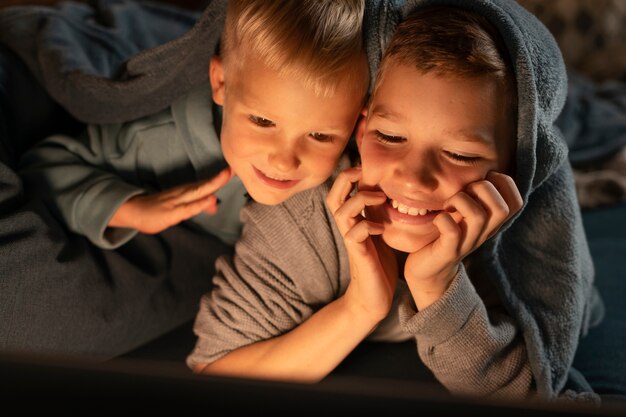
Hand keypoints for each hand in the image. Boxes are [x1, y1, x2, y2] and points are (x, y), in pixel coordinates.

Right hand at [109, 167, 232, 233]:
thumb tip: (214, 204)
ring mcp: (176, 201)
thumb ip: (198, 205)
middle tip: (235, 167)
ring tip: (226, 175)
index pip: (207, 183)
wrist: (133, 210)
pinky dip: (199, 203)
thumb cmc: (160, 208)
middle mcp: (183, 193)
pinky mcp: (170, 213)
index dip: (222, 176)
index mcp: (187, 191)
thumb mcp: (182, 208)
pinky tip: (210, 199)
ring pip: (197, 192)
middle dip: (221, 177)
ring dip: (213, 184)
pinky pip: (187, 208)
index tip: (236, 169)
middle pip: (205, 184)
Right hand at [326, 167, 397, 322]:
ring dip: (360, 200)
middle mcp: (348, 227)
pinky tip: (381, 229)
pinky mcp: (358, 255)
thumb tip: (393, 189)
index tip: (370, 166)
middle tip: (364, 172)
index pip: (341, 189)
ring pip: (342, 211)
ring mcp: (351, 240)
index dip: (351, 174)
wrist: (374, 297)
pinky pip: (354, 234)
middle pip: (333, 195)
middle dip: (346, 179)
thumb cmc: (379, 263)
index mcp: (353, 219)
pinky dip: (366, 226)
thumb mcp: (381, 231)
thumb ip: (380, 213)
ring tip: (380, 199)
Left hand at [405, 171, 522, 308]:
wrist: (428, 271)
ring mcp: (467, 243)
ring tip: (448, 205)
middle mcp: (484, 232)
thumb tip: (475, 165)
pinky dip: (443, 220)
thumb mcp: (463, 214)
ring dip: (460, 201)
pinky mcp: (448, 252)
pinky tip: (437, 219)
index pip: (516, 201)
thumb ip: (473, 196)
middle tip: (463, 192)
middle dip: (482, 189)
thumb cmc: (444, 235)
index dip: (503, 183)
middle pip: (502, 207)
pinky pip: (452, 232)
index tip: (482, 181)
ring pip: (478, 216)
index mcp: (490, 222)